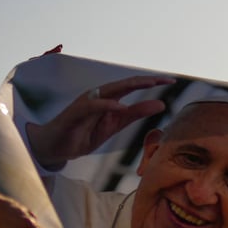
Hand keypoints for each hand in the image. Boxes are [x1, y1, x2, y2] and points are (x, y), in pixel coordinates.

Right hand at [25, 75, 172, 168]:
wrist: (55, 148)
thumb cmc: (83, 134)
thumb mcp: (114, 126)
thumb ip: (134, 114)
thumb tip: (160, 104)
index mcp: (109, 99)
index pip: (132, 86)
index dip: (151, 83)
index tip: (171, 81)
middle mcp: (99, 96)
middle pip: (124, 83)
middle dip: (146, 80)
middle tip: (166, 79)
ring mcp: (86, 102)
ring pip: (110, 90)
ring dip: (130, 86)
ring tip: (150, 84)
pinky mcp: (75, 112)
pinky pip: (92, 105)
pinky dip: (106, 105)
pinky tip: (119, 106)